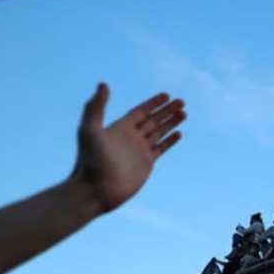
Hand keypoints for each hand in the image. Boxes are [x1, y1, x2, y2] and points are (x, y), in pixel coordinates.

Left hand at [72, 83, 185, 212]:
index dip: (152, 103)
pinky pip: (161, 148)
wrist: (96, 189)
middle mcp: (130, 137)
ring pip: (159, 132)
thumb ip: (96, 106)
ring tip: (184, 113)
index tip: (166, 95)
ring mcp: (139, 150)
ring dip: (171, 122)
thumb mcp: (89, 129)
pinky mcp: (146, 163)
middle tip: (181, 102)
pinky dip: (170, 140)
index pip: (140, 111)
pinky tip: (179, 133)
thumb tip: (103, 84)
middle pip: (152, 120)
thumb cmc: (90, 159)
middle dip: (167, 110)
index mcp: (119, 128)